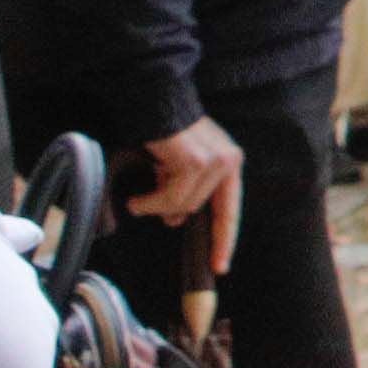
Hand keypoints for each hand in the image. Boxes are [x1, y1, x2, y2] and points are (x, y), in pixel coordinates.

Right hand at [135, 116, 242, 264]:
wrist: (154, 101)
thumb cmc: (164, 132)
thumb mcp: (178, 166)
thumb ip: (183, 192)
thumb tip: (175, 219)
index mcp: (228, 162)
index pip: (229, 210)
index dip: (224, 239)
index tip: (219, 267)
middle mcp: (228, 161)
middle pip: (200, 210)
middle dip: (172, 214)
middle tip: (146, 207)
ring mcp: (215, 161)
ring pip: (184, 206)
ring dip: (156, 206)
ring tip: (139, 197)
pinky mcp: (196, 162)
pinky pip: (172, 198)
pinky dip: (151, 202)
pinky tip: (139, 197)